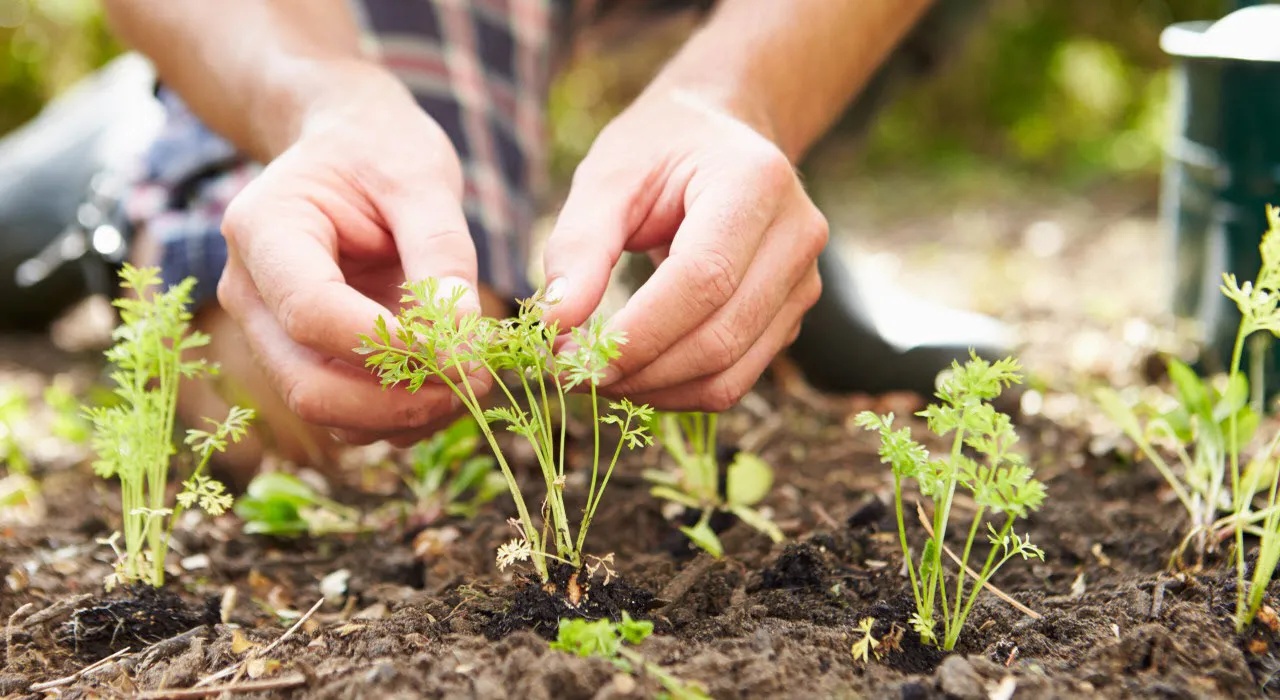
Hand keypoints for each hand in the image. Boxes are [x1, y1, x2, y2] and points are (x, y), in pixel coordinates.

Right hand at [216, 66, 485, 445]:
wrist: (353, 147)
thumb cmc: (382, 150)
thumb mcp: (422, 179)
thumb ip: (442, 254)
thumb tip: (461, 341)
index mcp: (263, 229)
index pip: (312, 313)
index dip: (390, 347)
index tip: (464, 355)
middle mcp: (251, 292)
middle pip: (307, 383)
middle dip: (397, 400)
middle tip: (475, 383)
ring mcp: (270, 333)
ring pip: (324, 410)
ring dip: (403, 417)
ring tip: (472, 382)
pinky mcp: (303, 359)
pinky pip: (344, 413)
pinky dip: (400, 417)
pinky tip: (450, 385)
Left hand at [541, 89, 827, 410]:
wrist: (720, 133)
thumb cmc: (659, 149)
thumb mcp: (608, 176)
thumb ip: (579, 246)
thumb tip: (554, 325)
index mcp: (756, 182)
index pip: (704, 279)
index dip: (637, 333)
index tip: (567, 356)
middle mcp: (796, 235)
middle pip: (719, 337)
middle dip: (637, 370)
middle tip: (569, 373)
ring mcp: (802, 282)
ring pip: (730, 374)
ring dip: (653, 391)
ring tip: (595, 375)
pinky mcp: (789, 318)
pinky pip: (734, 379)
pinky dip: (676, 391)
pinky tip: (632, 373)